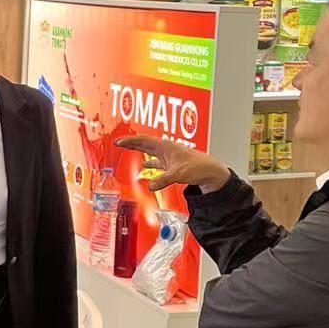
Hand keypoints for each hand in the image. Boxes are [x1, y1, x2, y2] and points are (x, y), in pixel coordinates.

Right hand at [115, 135, 229, 193]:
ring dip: (139, 151)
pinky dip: (150, 164)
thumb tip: (151, 186)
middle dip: (131, 143)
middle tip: (119, 143)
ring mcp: (168, 156)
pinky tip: (146, 167)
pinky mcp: (172, 163)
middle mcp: (166, 149)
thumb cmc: (197, 166)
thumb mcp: (177, 174)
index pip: (143, 140)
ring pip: (150, 151)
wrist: (210, 170)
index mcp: (165, 146)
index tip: (118, 142)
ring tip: (129, 150)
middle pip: (144, 143)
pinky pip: (157, 161)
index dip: (129, 141)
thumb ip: (163, 180)